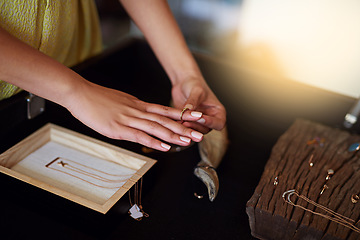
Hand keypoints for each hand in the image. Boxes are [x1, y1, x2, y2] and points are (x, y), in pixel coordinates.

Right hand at [65, 81, 203, 151]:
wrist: (79, 93)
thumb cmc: (97, 98)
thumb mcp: (120, 102)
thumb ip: (133, 110)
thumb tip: (141, 117)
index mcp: (138, 105)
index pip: (165, 110)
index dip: (182, 115)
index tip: (196, 118)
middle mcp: (137, 111)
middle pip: (165, 120)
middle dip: (184, 127)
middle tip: (200, 133)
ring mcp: (128, 119)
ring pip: (156, 128)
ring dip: (174, 135)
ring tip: (188, 141)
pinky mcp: (118, 128)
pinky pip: (140, 135)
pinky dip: (154, 141)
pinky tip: (165, 147)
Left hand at [171, 76, 225, 133]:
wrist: (184, 83)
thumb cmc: (194, 84)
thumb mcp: (196, 91)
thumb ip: (193, 101)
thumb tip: (189, 110)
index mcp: (218, 112)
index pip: (219, 123)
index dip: (211, 122)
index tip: (200, 117)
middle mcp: (210, 119)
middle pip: (206, 129)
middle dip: (196, 126)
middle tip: (186, 121)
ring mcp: (199, 122)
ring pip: (196, 132)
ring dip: (188, 128)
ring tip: (180, 122)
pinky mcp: (189, 123)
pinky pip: (186, 129)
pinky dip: (181, 127)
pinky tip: (175, 122)